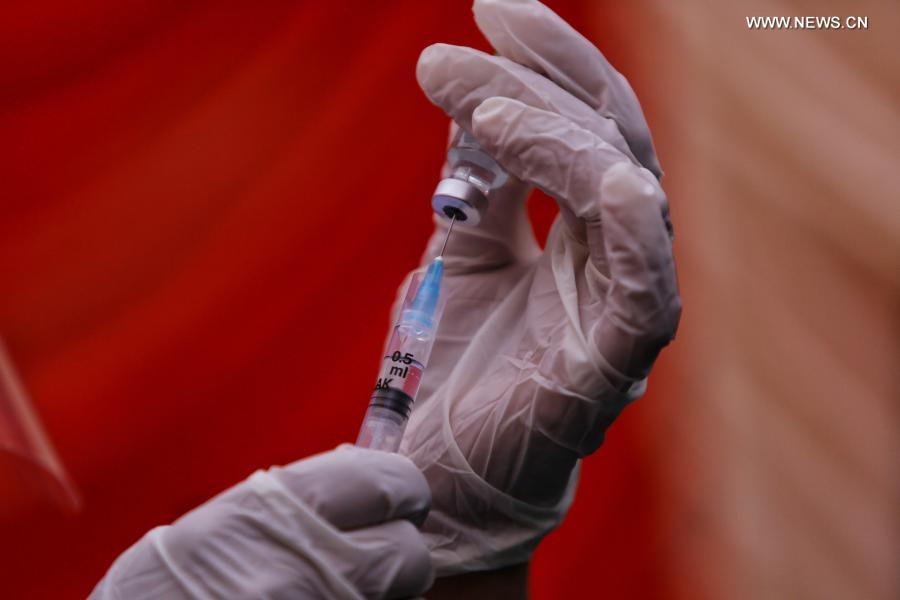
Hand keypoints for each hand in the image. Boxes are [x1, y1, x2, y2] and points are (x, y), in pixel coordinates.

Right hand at [90, 446, 433, 598]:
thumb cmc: (167, 584)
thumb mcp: (224, 520)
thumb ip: (300, 496)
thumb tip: (369, 474)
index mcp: (274, 510)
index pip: (387, 482)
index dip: (402, 490)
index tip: (399, 497)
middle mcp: (303, 566)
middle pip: (409, 551)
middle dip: (401, 551)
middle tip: (381, 552)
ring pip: (402, 599)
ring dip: (388, 593)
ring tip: (342, 588)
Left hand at [398, 0, 680, 574]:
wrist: (437, 472)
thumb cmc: (456, 369)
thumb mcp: (460, 254)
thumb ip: (477, 187)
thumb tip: (466, 96)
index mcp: (584, 234)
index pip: (585, 127)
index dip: (545, 65)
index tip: (488, 11)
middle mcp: (614, 261)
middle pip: (610, 141)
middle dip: (548, 75)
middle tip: (481, 25)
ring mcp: (620, 311)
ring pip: (624, 195)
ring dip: (558, 136)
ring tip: (479, 99)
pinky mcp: (613, 367)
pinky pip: (645, 291)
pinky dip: (633, 231)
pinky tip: (609, 177)